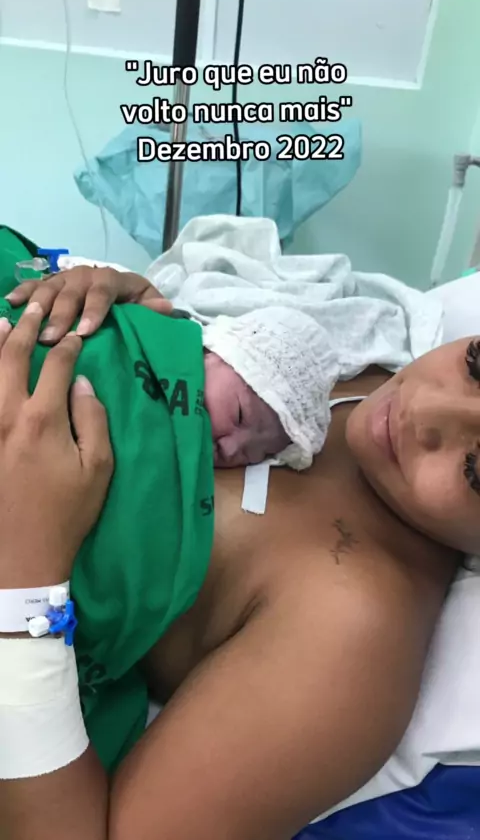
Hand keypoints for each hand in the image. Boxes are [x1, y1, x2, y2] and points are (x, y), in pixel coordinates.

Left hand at [0, 304, 112, 587]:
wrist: (20, 554)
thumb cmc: (67, 513)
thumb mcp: (99, 470)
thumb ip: (93, 420)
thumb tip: (83, 384)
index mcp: (45, 418)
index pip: (56, 365)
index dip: (68, 346)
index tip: (76, 337)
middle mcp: (8, 414)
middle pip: (13, 356)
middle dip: (27, 328)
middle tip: (37, 311)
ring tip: (3, 320)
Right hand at [5, 265, 172, 343]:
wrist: (123, 289)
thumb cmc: (135, 302)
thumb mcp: (149, 303)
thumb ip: (155, 307)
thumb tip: (164, 309)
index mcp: (111, 279)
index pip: (102, 293)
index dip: (93, 311)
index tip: (84, 333)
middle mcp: (86, 275)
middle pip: (71, 294)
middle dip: (61, 317)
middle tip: (52, 339)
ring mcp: (66, 278)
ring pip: (49, 290)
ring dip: (39, 309)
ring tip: (30, 328)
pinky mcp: (52, 284)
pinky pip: (34, 286)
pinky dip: (22, 292)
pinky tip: (10, 303)